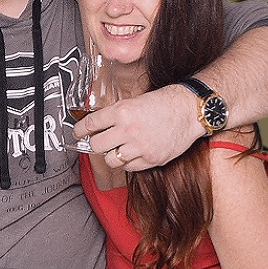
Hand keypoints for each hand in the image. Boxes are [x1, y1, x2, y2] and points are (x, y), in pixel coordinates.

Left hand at [73, 83, 200, 171]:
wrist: (190, 110)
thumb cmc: (166, 102)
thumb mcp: (136, 100)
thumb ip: (117, 113)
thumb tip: (99, 124)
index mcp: (123, 111)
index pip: (91, 124)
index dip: (79, 130)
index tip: (77, 132)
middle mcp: (128, 129)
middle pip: (96, 145)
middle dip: (95, 143)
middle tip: (98, 141)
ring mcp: (140, 146)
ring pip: (111, 160)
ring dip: (111, 154)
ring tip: (118, 148)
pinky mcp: (151, 159)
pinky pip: (129, 168)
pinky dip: (128, 162)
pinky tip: (132, 153)